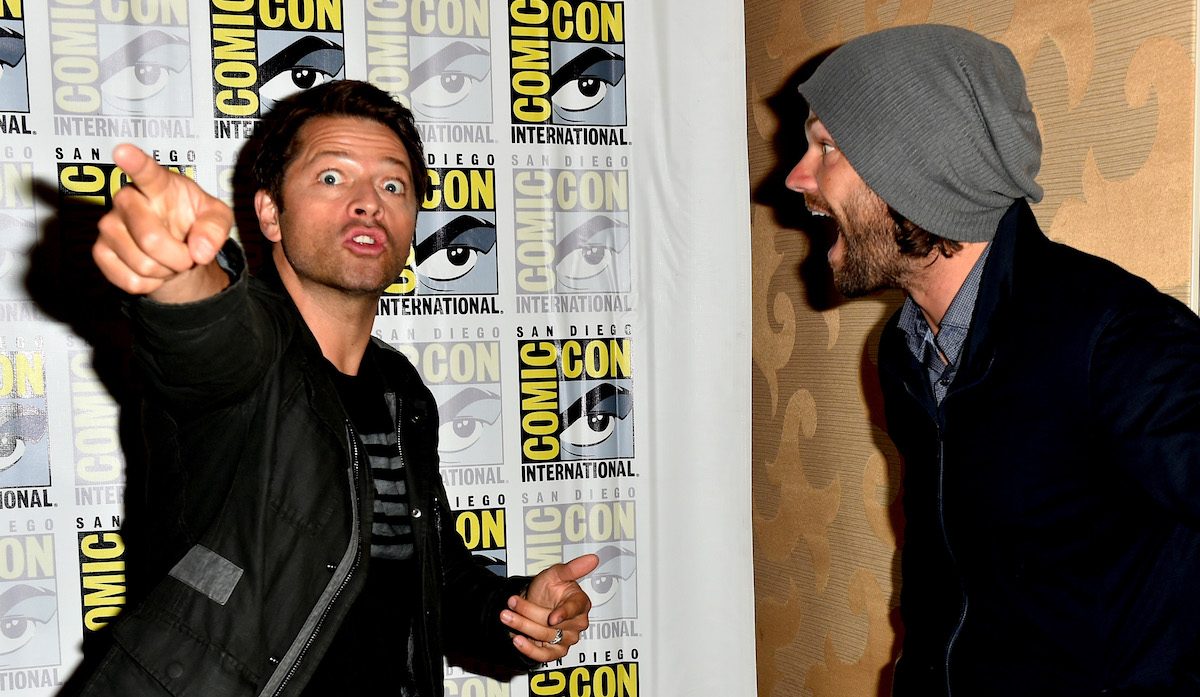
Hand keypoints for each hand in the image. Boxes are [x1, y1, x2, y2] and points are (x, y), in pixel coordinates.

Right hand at [93, 144, 233, 301]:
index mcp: (158, 183)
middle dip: (179, 257)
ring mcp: (109, 225)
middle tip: (187, 254)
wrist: (178, 247)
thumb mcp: (217, 219)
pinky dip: (150, 284)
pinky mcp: (100, 251)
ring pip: (142, 264)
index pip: (146, 171)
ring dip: (166, 271)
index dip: (134, 162)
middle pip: (151, 239)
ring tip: (169, 258)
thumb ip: (216, 228)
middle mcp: (127, 199)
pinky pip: (129, 280)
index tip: (123, 150)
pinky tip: (152, 270)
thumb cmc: (194, 222)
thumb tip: (200, 250)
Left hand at [501, 553, 598, 661]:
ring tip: (506, 615)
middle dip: (530, 612)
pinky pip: (543, 656)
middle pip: (553, 623)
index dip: (564, 614)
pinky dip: (529, 649)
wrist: (535, 601)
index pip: (575, 609)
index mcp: (581, 604)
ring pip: (545, 637)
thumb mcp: (556, 574)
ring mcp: (567, 640)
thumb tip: (593, 558)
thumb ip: (572, 568)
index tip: (552, 617)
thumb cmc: (549, 588)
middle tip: (511, 602)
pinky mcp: (555, 652)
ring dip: (523, 626)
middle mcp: (577, 624)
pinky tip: (516, 639)